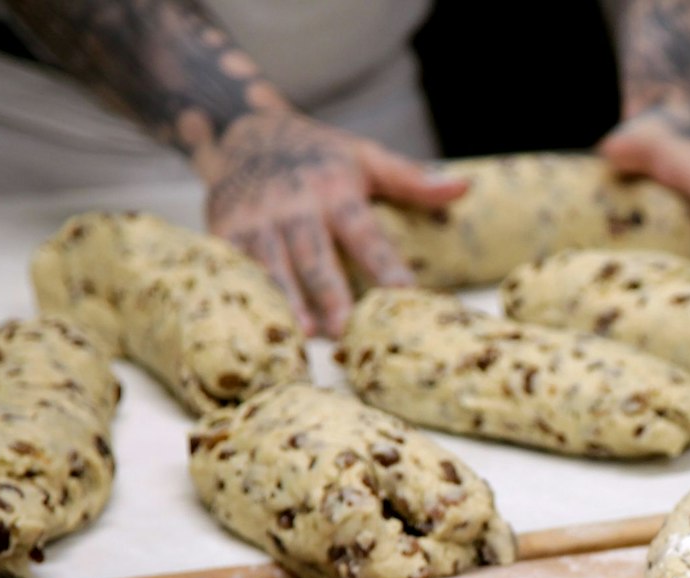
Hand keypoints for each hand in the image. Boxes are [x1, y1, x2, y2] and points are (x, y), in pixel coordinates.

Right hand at [193, 111, 468, 335]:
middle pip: (315, 255)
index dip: (385, 265)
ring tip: (307, 334)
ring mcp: (256, 219)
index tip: (406, 295)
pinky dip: (250, 295)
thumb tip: (464, 189)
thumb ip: (411, 179)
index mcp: (335, 190)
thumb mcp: (364, 156)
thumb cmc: (318, 155)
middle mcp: (294, 205)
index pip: (365, 233)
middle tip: (346, 330)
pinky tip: (263, 325)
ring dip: (289, 300)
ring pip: (273, 265)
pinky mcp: (225, 230)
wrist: (243, 132)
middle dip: (330, 293)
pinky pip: (238, 267)